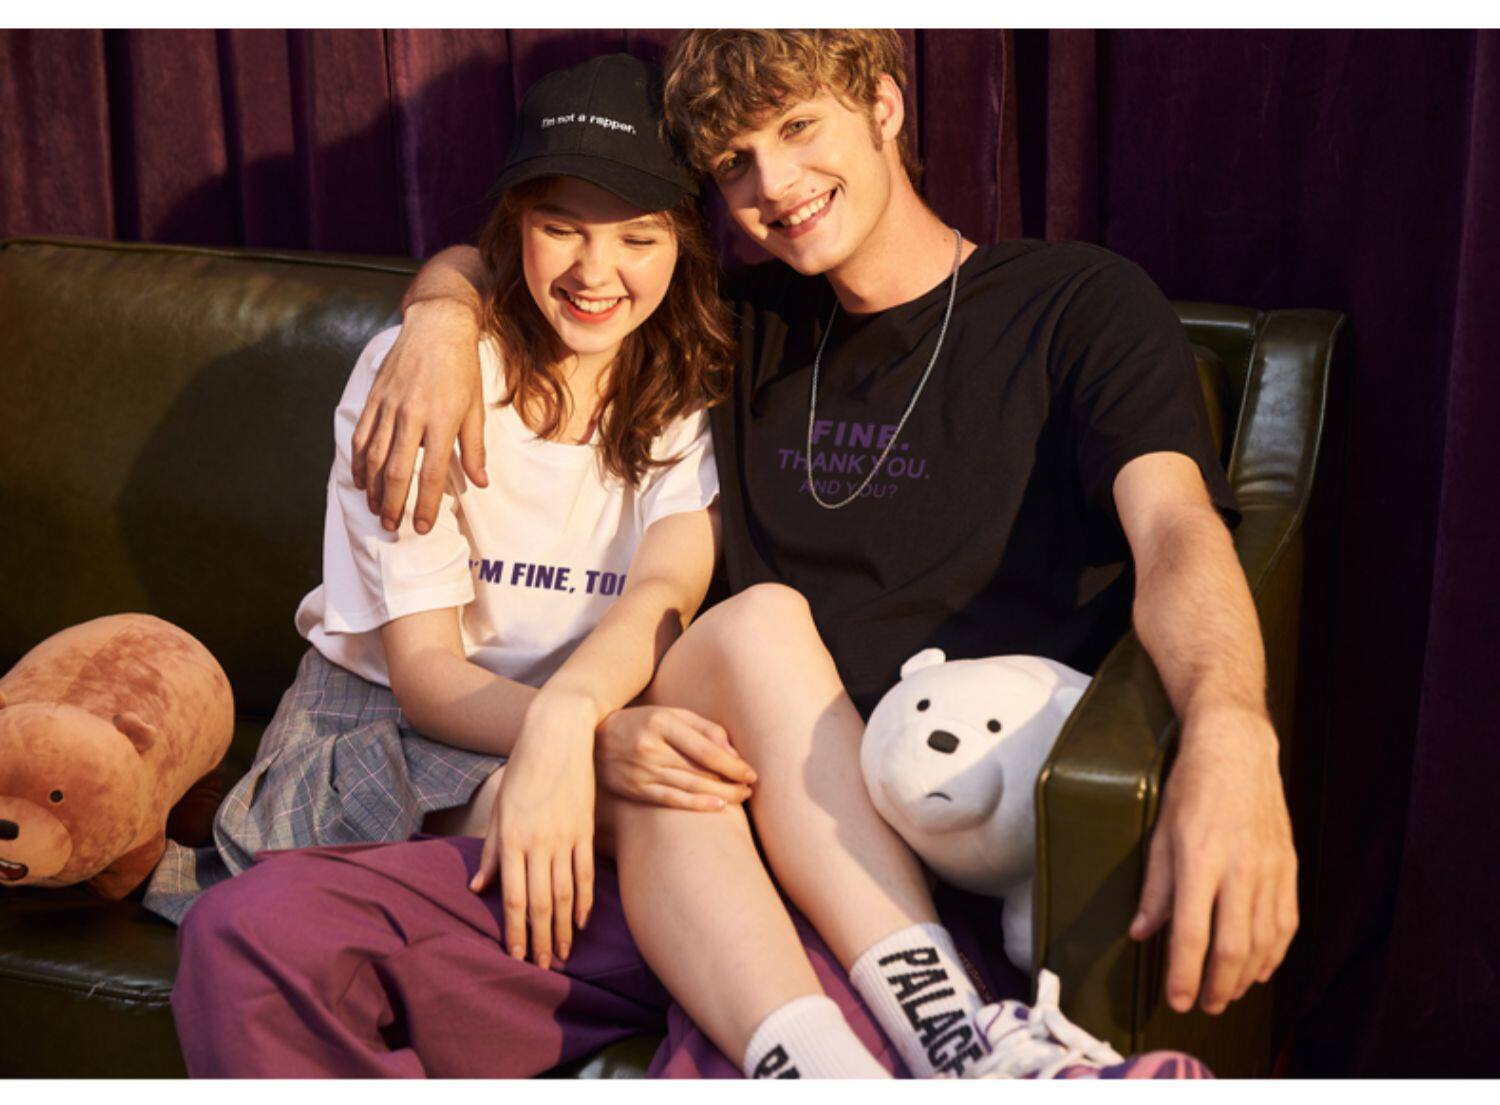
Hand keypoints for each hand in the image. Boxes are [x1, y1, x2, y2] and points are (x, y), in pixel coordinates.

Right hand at [351, 298, 486, 534]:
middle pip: (396, 470)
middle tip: (392, 527)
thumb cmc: (462, 369)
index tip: (423, 527)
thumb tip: (480, 483)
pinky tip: (360, 480)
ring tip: (375, 510)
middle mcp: (412, 415)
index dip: (425, 504)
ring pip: (373, 456)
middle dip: (393, 503)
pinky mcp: (375, 397)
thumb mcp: (476, 409)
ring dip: (372, 488)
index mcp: (442, 420)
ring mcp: (389, 406)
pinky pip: (361, 436)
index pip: (431, 473)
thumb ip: (475, 449)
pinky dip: (358, 462)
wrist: (437, 326)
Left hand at [470, 693, 595, 969]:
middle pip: (543, 903)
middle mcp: (540, 843)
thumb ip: (491, 850)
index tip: (517, 956)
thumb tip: (479, 889)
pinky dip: (585, 900)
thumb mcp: (500, 807)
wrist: (558, 734)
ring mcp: (566, 837)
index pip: (515, 897)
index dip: (516, 931)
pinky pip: (586, 872)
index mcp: (512, 839)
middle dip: (542, 939)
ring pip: (566, 894)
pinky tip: (582, 921)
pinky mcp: (586, 830)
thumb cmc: (522, 768)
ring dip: (564, 928)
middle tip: (544, 968)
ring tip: (563, 954)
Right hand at [597, 706, 755, 809]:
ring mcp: (642, 771)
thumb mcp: (670, 714)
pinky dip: (696, 805)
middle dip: (730, 782)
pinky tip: (718, 807)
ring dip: (720, 795)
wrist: (594, 739)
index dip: (733, 764)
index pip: (706, 749)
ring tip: (741, 798)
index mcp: (662, 723)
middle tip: (750, 789)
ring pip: (690, 787)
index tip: (751, 773)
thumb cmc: (641, 723)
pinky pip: (671, 800)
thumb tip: (733, 752)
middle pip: (701, 771)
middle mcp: (651, 747)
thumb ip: (704, 728)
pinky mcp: (636, 789)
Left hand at [1129, 707, 1297, 1014]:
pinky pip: (1285, 924)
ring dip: (1245, 977)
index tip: (1177, 1000)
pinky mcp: (1289, 868)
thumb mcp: (1160, 834)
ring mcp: (1270, 870)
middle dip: (1217, 986)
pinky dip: (1273, 954)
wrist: (1238, 751)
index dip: (1185, 974)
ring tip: (1227, 993)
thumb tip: (1142, 933)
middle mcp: (1240, 869)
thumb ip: (1155, 888)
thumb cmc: (1191, 789)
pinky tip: (1258, 969)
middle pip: (1233, 947)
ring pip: (1263, 942)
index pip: (1193, 933)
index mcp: (1200, 860)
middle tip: (1204, 1006)